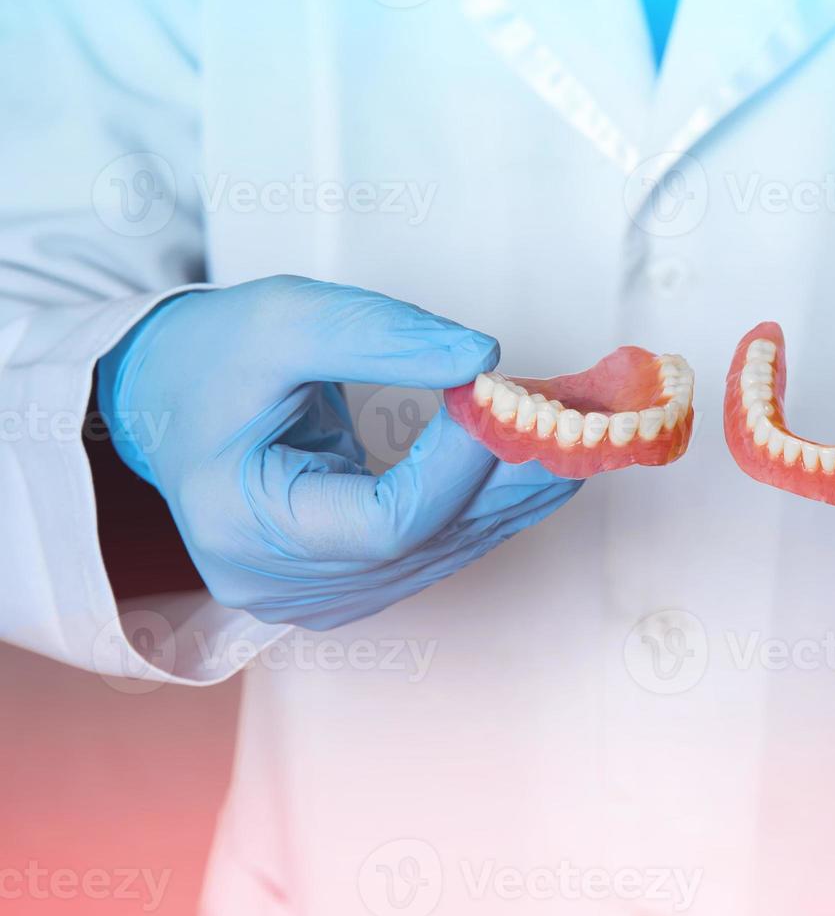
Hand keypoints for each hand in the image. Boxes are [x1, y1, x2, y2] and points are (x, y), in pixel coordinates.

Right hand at [97, 276, 579, 630]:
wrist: (167, 398)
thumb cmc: (210, 358)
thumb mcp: (283, 321)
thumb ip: (381, 336)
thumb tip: (484, 357)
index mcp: (244, 531)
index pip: (386, 523)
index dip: (459, 466)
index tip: (504, 397)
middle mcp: (282, 584)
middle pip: (429, 541)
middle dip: (514, 474)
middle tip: (586, 422)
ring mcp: (316, 594)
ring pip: (445, 549)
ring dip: (519, 489)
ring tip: (582, 434)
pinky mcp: (348, 581)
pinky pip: (437, 547)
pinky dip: (490, 500)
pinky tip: (541, 461)